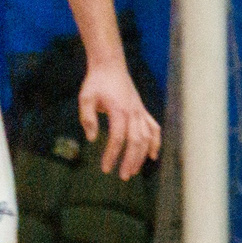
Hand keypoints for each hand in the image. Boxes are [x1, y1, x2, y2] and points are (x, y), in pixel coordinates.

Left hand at [79, 62, 160, 180]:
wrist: (110, 66)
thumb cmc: (96, 82)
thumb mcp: (85, 98)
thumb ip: (88, 118)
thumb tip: (93, 139)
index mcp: (119, 111)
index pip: (118, 138)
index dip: (112, 154)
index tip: (105, 168)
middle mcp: (134, 113)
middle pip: (136, 141)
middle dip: (131, 160)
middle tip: (124, 176)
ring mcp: (140, 112)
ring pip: (147, 137)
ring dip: (142, 155)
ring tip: (134, 170)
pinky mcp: (142, 111)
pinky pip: (154, 128)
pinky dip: (155, 142)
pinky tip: (152, 155)